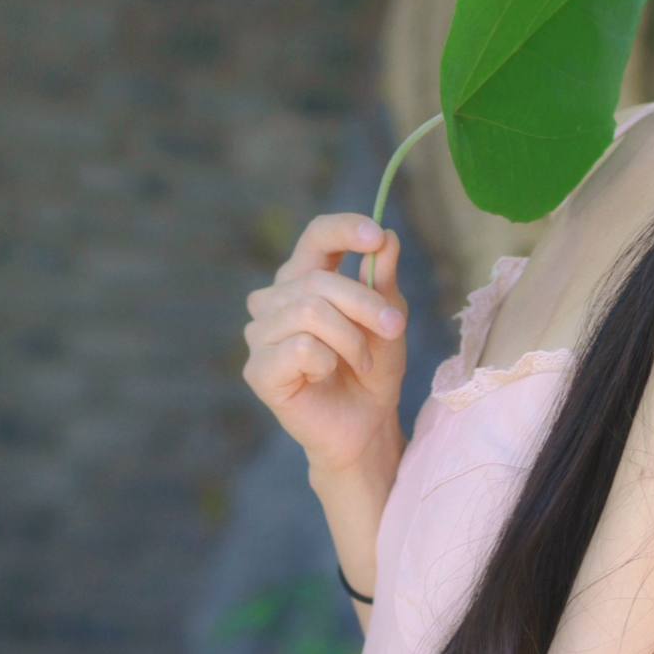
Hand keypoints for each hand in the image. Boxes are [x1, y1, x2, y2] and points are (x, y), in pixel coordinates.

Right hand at [242, 213, 407, 478]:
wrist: (366, 424)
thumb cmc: (373, 367)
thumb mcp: (387, 317)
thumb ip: (382, 278)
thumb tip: (387, 237)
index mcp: (304, 278)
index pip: (316, 236)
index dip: (345, 230)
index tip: (376, 237)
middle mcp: (274, 300)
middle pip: (319, 281)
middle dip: (366, 305)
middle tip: (395, 329)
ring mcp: (260, 334)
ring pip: (310, 312)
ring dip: (351, 340)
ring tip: (363, 362)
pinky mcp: (258, 369)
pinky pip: (300, 347)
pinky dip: (328, 361)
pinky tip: (327, 375)